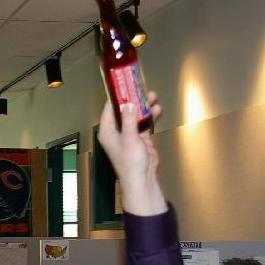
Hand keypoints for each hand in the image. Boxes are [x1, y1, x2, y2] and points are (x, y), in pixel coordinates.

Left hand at [97, 93, 166, 215]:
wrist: (143, 179)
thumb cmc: (131, 163)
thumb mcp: (130, 139)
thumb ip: (129, 120)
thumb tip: (129, 104)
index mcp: (108, 131)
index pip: (109, 109)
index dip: (116, 96)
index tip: (124, 84)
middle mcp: (116, 131)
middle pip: (123, 110)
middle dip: (133, 99)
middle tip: (141, 87)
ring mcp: (128, 134)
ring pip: (135, 115)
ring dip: (144, 106)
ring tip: (152, 96)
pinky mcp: (139, 138)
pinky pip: (144, 122)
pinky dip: (150, 116)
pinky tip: (157, 109)